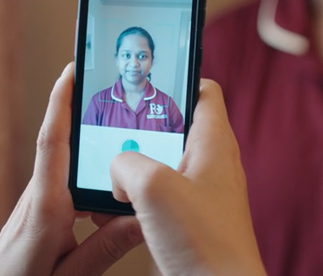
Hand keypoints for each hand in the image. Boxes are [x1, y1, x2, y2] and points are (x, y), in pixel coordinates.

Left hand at [0, 63, 142, 275]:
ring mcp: (36, 203)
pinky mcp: (39, 211)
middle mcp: (38, 198)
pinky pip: (66, 181)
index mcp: (45, 209)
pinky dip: (88, 173)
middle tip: (110, 85)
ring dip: (92, 146)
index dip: (60, 103)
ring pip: (68, 165)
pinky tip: (111, 184)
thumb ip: (105, 248)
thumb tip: (143, 218)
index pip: (51, 144)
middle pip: (63, 144)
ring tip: (125, 134)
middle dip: (84, 111)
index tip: (71, 71)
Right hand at [109, 79, 266, 275]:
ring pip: (164, 165)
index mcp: (213, 142)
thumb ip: (127, 163)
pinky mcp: (193, 221)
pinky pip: (162, 198)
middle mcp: (212, 163)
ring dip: (135, 170)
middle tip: (114, 130)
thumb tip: (118, 168)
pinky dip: (139, 200)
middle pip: (176, 128)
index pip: (203, 90)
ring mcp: (204, 193)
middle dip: (142, 130)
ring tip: (108, 176)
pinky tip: (117, 211)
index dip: (177, 80)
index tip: (147, 82)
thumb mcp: (153, 188)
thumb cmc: (204, 242)